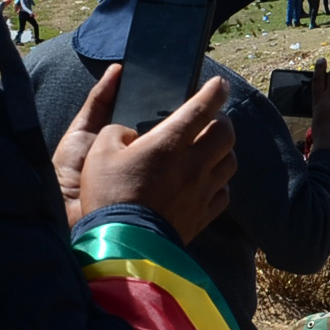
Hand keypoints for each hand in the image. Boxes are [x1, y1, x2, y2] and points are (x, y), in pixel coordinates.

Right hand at [64, 70, 236, 240]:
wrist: (123, 245)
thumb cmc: (108, 196)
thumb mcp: (99, 153)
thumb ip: (116, 133)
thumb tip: (129, 135)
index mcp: (169, 143)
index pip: (201, 108)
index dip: (213, 91)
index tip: (219, 84)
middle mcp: (193, 164)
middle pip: (226, 134)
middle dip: (222, 121)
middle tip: (212, 119)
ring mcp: (202, 191)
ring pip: (230, 162)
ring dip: (223, 151)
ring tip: (210, 149)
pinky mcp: (203, 215)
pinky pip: (223, 193)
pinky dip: (219, 183)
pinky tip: (207, 182)